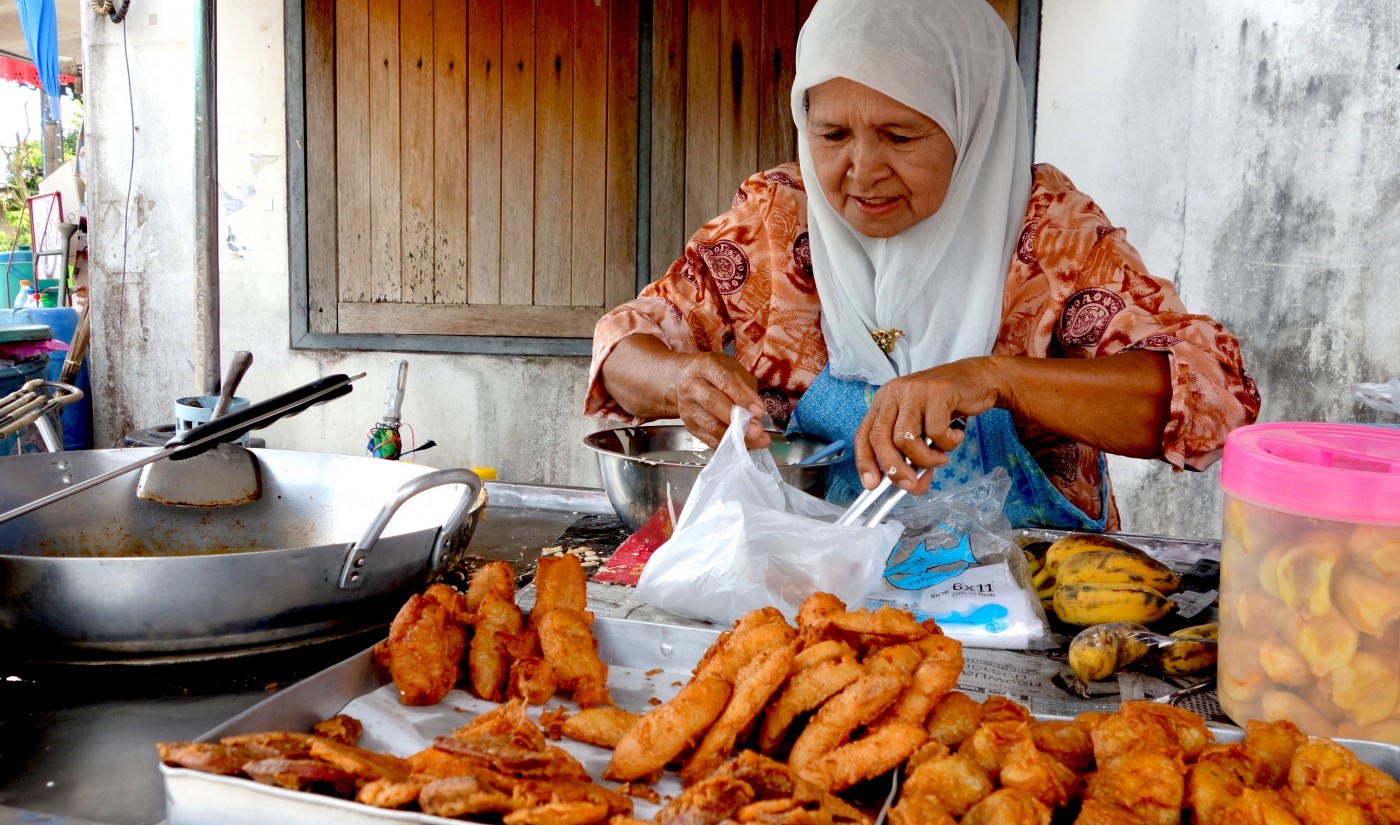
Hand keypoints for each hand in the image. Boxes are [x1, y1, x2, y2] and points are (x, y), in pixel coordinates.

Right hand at [672, 353, 770, 449]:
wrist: (683, 379)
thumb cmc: (714, 373)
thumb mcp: (731, 368)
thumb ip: (745, 386)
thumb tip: (757, 412)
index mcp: (705, 366)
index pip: (724, 381)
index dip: (742, 397)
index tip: (759, 411)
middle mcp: (692, 386)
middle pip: (713, 403)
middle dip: (737, 419)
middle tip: (757, 431)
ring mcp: (688, 408)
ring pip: (710, 425)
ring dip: (735, 436)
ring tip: (757, 441)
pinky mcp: (689, 425)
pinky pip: (708, 438)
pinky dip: (727, 444)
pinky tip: (743, 445)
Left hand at [854, 356, 1002, 493]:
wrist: (981, 379)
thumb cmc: (949, 405)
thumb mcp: (923, 426)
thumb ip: (912, 452)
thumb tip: (910, 485)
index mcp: (885, 401)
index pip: (864, 434)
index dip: (864, 461)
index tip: (872, 484)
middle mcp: (894, 393)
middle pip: (881, 438)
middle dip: (894, 469)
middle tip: (911, 485)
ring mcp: (914, 391)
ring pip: (905, 439)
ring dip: (925, 459)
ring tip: (941, 458)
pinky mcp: (937, 392)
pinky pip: (935, 432)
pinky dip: (948, 443)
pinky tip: (955, 436)